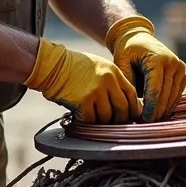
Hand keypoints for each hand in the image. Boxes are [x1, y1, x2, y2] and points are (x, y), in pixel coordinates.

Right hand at [24, 39, 141, 123]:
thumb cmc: (74, 66)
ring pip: (106, 117)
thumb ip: (112, 81)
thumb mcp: (98, 66)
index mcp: (113, 72)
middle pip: (122, 108)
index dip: (133, 108)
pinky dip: (86, 122)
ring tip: (92, 117)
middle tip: (111, 122)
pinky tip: (80, 117)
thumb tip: (122, 101)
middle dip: (118, 119)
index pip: (132, 94)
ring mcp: (96, 91)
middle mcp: (108, 81)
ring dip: (100, 122)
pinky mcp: (83, 101)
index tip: (130, 116)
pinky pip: (90, 120)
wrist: (52, 64)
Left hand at [106, 15, 185, 120]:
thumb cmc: (127, 50)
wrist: (140, 38)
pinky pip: (177, 95)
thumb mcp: (121, 61)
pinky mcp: (183, 74)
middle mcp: (173, 63)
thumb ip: (127, 80)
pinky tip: (159, 113)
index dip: (150, 106)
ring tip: (151, 121)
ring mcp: (180, 69)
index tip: (143, 119)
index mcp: (158, 59)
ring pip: (173, 97)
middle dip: (156, 111)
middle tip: (145, 124)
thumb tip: (132, 103)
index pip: (155, 89)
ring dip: (163, 110)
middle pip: (165, 95)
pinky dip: (169, 104)